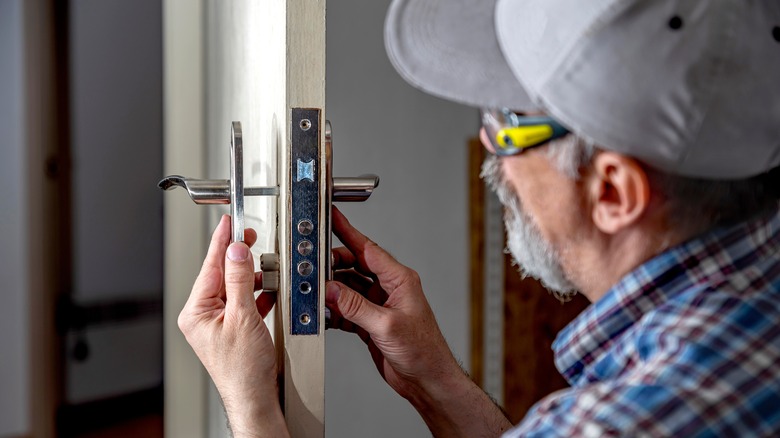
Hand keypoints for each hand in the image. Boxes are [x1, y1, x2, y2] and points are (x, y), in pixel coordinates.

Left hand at [178, 215, 287, 436]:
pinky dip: (256, 294)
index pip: (210, 267)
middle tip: (249, 238)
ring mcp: (216, 323)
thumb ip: (240, 279)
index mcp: (195, 312)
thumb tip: (237, 251)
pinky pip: (243, 302)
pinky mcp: (232, 329)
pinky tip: (267, 290)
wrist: (255, 398)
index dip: (221, 242)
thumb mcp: (243, 316)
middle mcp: (202, 316)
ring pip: (234, 288)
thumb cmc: (243, 370)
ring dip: (251, 277)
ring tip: (264, 268)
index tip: (228, 223)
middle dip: (238, 258)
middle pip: (221, 275)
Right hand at [326, 208, 510, 436]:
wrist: (427, 379)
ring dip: (332, 290)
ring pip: (348, 288)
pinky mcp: (370, 322)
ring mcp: (379, 305)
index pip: (368, 249)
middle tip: (313, 266)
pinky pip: (347, 308)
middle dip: (332, 265)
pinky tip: (324, 313)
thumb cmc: (423, 351)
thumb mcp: (386, 325)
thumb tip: (332, 289)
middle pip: (354, 266)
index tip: (332, 218)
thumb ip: (356, 306)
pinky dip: (334, 310)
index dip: (348, 232)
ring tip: (315, 291)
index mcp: (400, 280)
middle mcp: (389, 289)